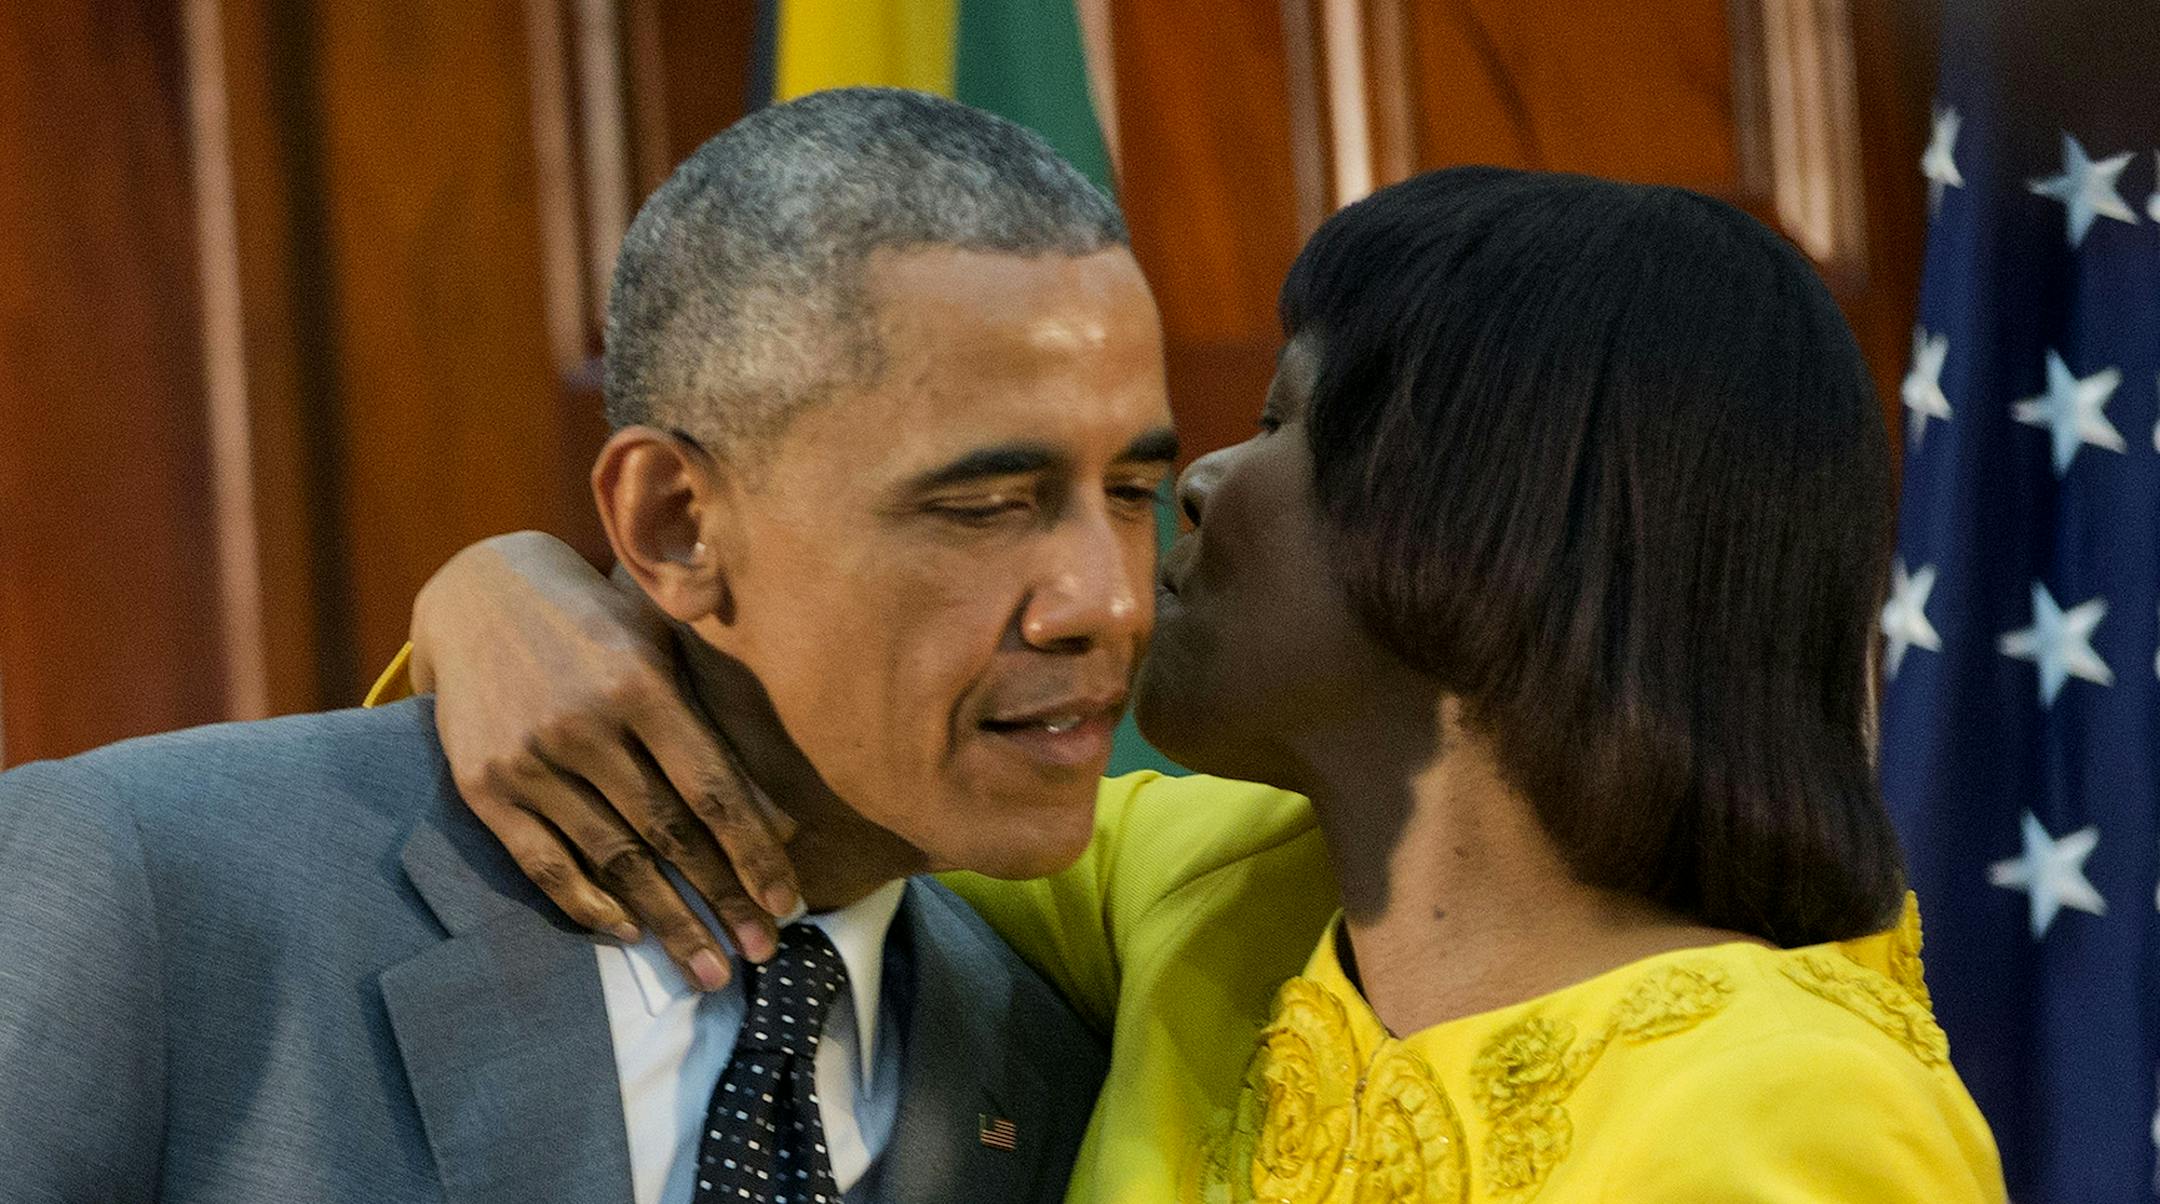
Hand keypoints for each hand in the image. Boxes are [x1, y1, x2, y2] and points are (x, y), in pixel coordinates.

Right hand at [410, 531, 801, 989]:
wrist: (477, 590)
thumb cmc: (596, 618)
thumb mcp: (662, 637)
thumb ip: (715, 709)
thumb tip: (779, 809)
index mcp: (639, 684)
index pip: (711, 789)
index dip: (752, 852)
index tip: (786, 902)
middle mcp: (582, 726)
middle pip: (667, 835)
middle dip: (720, 900)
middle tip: (762, 952)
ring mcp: (528, 760)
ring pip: (612, 860)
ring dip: (666, 922)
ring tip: (708, 966)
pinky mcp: (484, 786)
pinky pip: (544, 863)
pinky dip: (588, 904)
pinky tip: (628, 932)